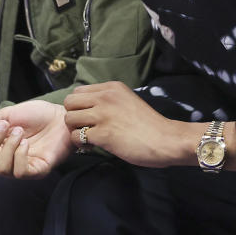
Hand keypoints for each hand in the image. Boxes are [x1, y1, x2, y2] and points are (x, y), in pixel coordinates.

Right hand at [0, 101, 70, 178]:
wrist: (62, 116)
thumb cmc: (36, 114)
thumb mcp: (8, 115)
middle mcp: (4, 160)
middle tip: (4, 126)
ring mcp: (20, 168)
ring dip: (7, 146)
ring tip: (20, 132)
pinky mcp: (36, 171)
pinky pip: (19, 173)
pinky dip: (19, 156)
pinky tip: (26, 143)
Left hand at [63, 81, 186, 167]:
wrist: (166, 139)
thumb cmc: (149, 124)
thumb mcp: (128, 101)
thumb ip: (109, 100)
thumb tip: (88, 107)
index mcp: (112, 87)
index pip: (79, 91)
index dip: (79, 106)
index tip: (89, 117)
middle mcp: (105, 97)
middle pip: (70, 102)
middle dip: (74, 117)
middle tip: (85, 128)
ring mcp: (103, 115)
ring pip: (69, 119)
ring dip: (75, 131)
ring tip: (89, 138)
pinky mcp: (103, 134)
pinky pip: (77, 137)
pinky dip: (81, 144)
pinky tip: (94, 146)